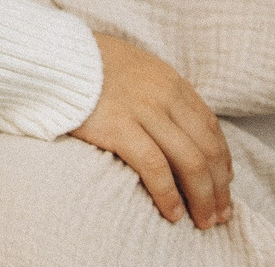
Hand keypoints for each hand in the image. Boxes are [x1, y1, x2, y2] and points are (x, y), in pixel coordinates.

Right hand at [69, 34, 234, 228]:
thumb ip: (159, 91)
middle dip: (219, 187)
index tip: (223, 186)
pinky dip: (169, 194)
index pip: (211, 127)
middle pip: (207, 149)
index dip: (223, 162)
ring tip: (202, 221)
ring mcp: (143, 110)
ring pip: (190, 162)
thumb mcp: (134, 67)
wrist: (51, 55)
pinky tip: (173, 213)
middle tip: (220, 214)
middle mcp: (164, 95)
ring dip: (202, 198)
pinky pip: (155, 167)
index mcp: (170, 80)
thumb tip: (177, 124)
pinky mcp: (118, 127)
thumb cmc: (87, 64)